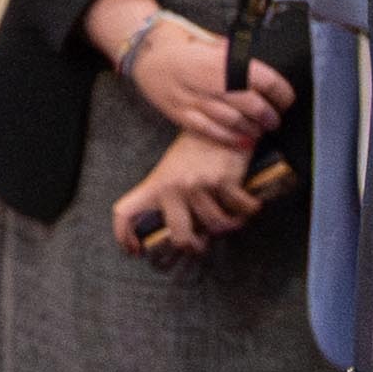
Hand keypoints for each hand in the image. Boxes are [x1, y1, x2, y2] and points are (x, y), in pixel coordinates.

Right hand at [89, 0, 289, 145]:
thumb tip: (262, 72)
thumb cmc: (183, 46)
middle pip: (253, 105)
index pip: (265, 79)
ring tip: (259, 130)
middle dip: (269, 116)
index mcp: (224, 60)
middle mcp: (211, 81)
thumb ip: (237, 58)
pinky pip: (211, 131)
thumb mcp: (214, 43)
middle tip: (274, 120)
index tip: (286, 99)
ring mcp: (195, 99)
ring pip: (235, 122)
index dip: (282, 93)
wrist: (146, 53)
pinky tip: (242, 141)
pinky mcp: (182, 114)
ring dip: (253, 129)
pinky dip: (230, 139)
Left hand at [111, 127, 289, 257]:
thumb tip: (180, 232)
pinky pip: (240, 211)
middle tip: (201, 245)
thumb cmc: (195, 150)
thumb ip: (169, 197)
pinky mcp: (223, 180)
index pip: (125, 212)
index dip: (123, 235)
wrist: (219, 122)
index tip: (134, 249)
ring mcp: (198, 184)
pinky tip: (249, 205)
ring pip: (216, 225)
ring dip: (229, 225)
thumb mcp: (171, 170)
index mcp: (156, 184)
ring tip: (233, 218)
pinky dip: (248, 210)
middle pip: (179, 236)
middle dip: (193, 246)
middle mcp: (174, 186)